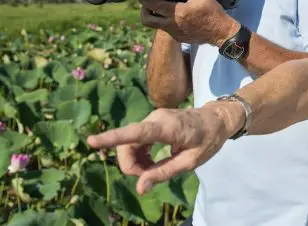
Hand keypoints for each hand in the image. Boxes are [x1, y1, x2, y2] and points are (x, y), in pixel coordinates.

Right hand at [87, 104, 238, 194]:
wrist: (217, 118)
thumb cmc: (208, 140)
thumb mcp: (190, 161)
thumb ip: (164, 173)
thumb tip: (140, 188)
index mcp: (166, 128)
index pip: (135, 133)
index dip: (111, 138)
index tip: (91, 141)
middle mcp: (155, 119)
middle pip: (127, 144)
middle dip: (130, 165)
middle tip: (148, 177)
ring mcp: (152, 118)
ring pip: (129, 143)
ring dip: (134, 161)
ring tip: (152, 170)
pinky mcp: (151, 122)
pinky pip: (135, 140)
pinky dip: (138, 154)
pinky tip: (150, 162)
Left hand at [139, 0, 238, 45]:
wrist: (221, 33)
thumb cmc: (212, 13)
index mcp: (177, 12)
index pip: (153, 5)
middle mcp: (172, 24)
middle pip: (147, 20)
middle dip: (143, 11)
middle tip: (147, 2)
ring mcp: (174, 32)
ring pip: (155, 26)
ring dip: (153, 17)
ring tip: (157, 8)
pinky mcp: (178, 38)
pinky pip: (165, 30)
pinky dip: (164, 22)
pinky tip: (170, 15)